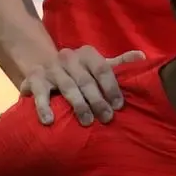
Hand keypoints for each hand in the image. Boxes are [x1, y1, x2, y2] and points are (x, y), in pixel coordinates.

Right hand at [19, 46, 145, 125]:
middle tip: (107, 118)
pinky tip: (49, 121)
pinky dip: (44, 107)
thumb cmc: (78, 71)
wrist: (42, 65)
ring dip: (78, 105)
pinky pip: (40, 94)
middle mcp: (68, 57)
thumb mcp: (97, 65)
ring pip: (67, 87)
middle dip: (97, 100)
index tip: (119, 105)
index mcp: (87, 53)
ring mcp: (50, 68)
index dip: (111, 87)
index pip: (103, 68)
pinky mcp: (33, 79)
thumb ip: (119, 64)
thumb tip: (143, 56)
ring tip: (87, 122)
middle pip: (86, 80)